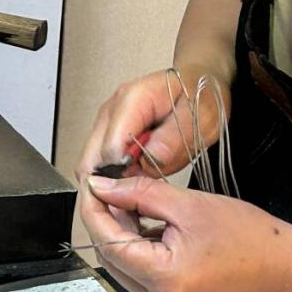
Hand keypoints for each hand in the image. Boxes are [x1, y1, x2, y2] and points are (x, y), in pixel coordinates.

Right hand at [73, 66, 231, 258]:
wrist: (199, 82)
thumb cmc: (201, 97)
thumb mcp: (201, 119)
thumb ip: (173, 140)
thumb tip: (149, 161)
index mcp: (133, 101)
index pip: (110, 147)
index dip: (121, 176)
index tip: (137, 193)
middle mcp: (112, 111)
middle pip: (91, 161)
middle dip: (106, 189)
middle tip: (129, 210)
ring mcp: (107, 123)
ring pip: (91, 166)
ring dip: (107, 188)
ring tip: (133, 202)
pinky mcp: (108, 135)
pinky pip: (100, 165)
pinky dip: (112, 182)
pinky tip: (132, 190)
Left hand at [81, 175, 291, 291]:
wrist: (284, 271)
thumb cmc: (247, 237)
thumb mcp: (189, 205)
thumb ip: (140, 194)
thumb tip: (101, 188)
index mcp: (163, 279)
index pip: (109, 243)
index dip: (94, 212)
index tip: (90, 186)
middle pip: (112, 258)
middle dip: (107, 222)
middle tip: (111, 189)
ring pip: (123, 268)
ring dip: (122, 236)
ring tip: (134, 204)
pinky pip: (140, 277)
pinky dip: (139, 252)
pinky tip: (149, 228)